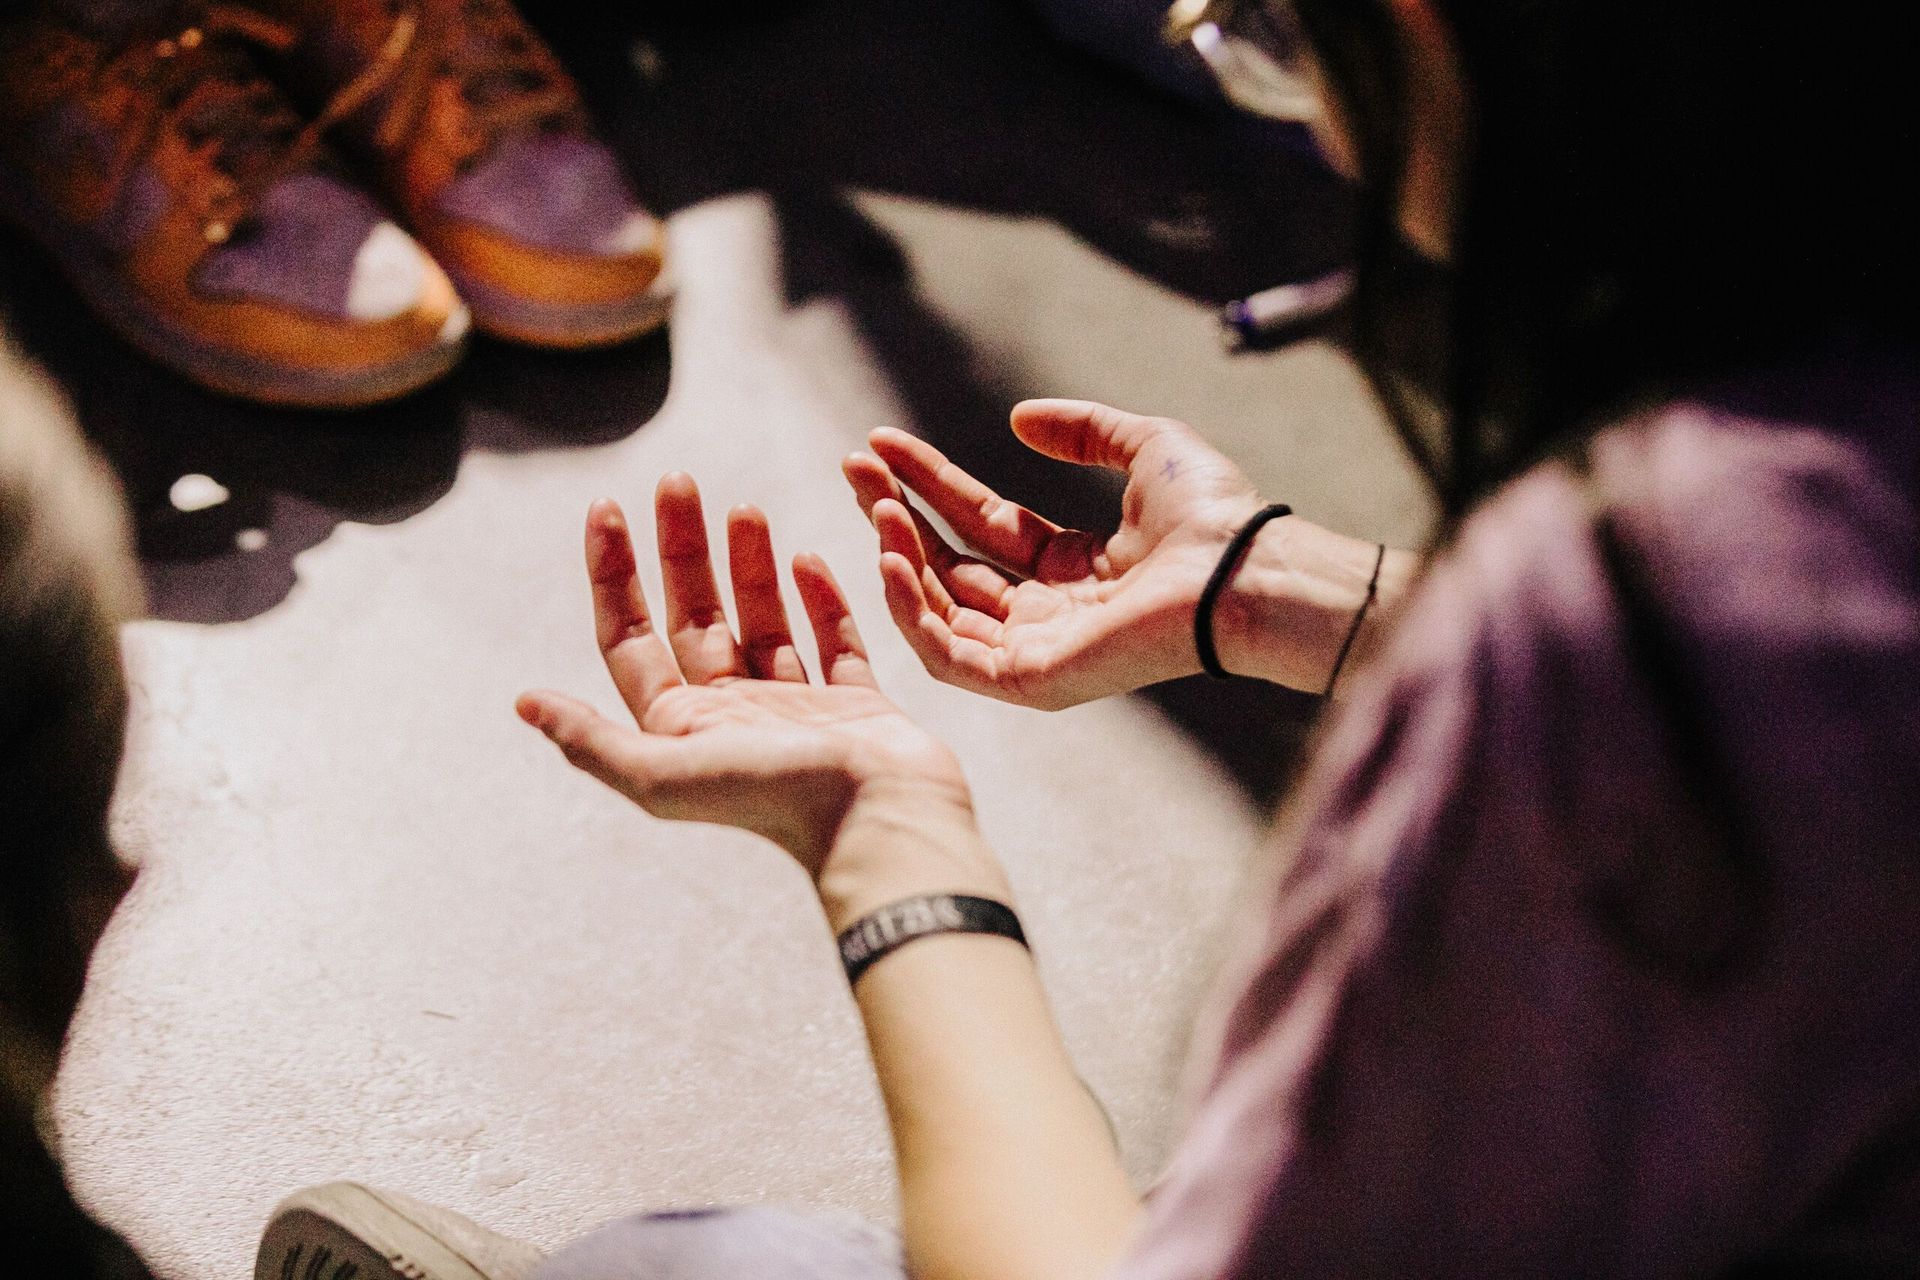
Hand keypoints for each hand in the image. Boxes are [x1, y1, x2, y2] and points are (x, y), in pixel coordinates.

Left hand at [517, 476, 981, 898]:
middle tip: (677, 481)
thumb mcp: (664, 773)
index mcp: (682, 729)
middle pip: (695, 617)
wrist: (882, 823)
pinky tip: (805, 558)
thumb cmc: (776, 800)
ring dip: (748, 565)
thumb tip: (523, 703)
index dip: (612, 574)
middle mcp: (733, 716)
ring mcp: (797, 711)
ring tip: (744, 506)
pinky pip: (834, 641)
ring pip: (763, 622)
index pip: (632, 638)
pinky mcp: (857, 707)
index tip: (606, 507)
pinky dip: (820, 599)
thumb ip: (592, 739)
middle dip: (681, 548)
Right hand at [842, 399, 1267, 708]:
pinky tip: (889, 557)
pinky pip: (952, 654)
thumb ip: (1083, 430)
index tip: (880, 444)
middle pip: (950, 564)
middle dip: (897, 513)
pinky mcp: (1033, 679)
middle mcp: (1049, 613)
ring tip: (873, 502)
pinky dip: (912, 610)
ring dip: (899, 554)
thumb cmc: (1212, 516)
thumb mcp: (1143, 446)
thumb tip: (1017, 418)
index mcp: (1073, 569)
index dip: (929, 483)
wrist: (1241, 570)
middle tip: (853, 465)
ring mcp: (1038, 651)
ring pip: (941, 608)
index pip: (981, 524)